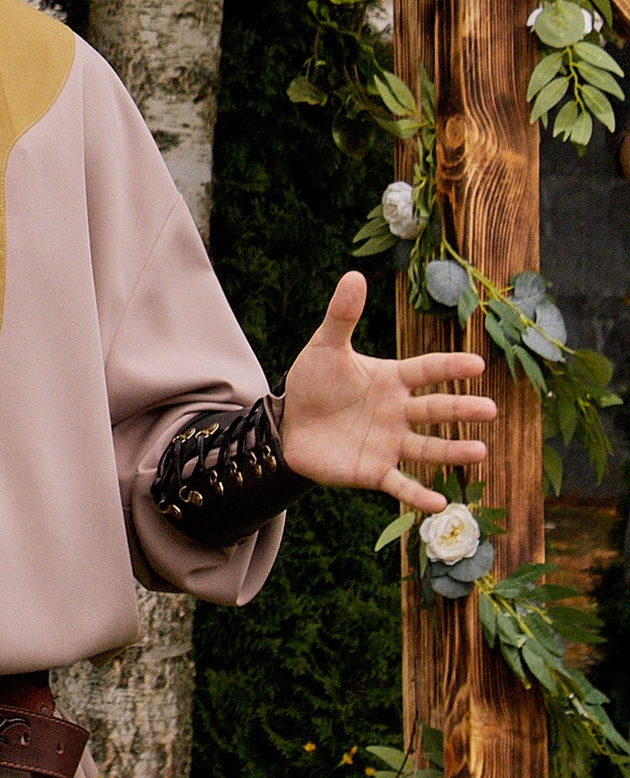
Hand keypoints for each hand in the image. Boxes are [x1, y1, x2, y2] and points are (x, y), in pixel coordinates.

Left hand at [277, 271, 495, 513]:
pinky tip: (441, 503)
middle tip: (489, 410)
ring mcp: (390, 443)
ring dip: (453, 451)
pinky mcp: (374, 471)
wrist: (288, 424)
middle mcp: (398, 412)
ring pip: (427, 448)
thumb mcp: (325, 347)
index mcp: (392, 379)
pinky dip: (419, 495)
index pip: (426, 369)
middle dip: (461, 409)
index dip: (449, 366)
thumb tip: (354, 274)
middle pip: (435, 409)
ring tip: (480, 452)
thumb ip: (342, 316)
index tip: (477, 364)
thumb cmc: (312, 382)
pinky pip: (400, 484)